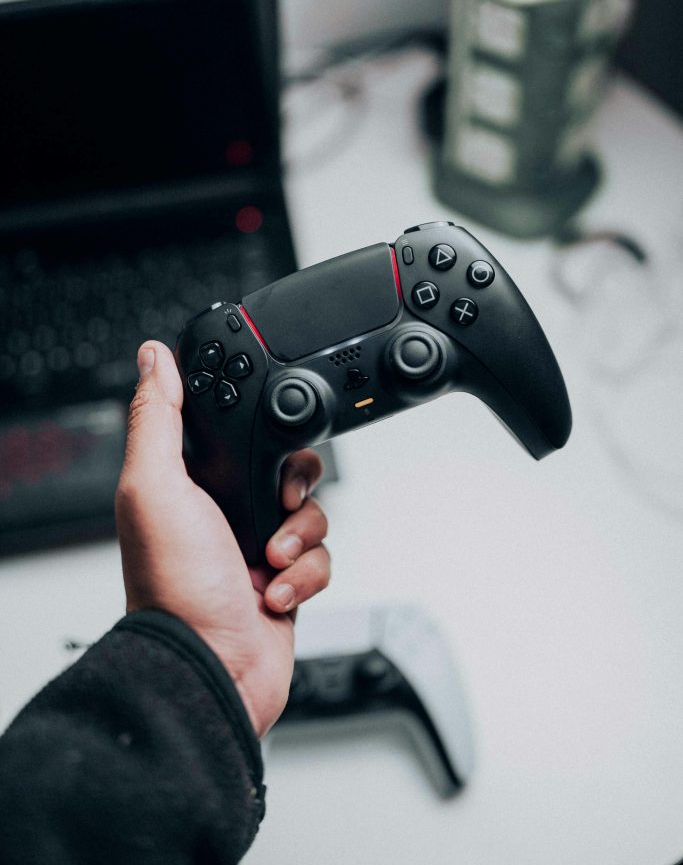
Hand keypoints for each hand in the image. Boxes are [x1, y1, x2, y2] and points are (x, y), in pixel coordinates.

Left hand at [115, 341, 330, 737]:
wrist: (210, 670)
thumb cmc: (174, 588)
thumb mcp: (155, 486)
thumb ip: (156, 417)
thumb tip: (152, 356)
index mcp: (189, 486)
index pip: (236, 434)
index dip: (257, 432)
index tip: (265, 446)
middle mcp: (223, 515)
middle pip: (287, 470)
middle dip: (292, 489)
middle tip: (275, 506)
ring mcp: (255, 550)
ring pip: (311, 514)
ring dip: (298, 539)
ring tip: (268, 562)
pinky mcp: (285, 584)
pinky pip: (321, 559)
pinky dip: (305, 576)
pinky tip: (272, 594)